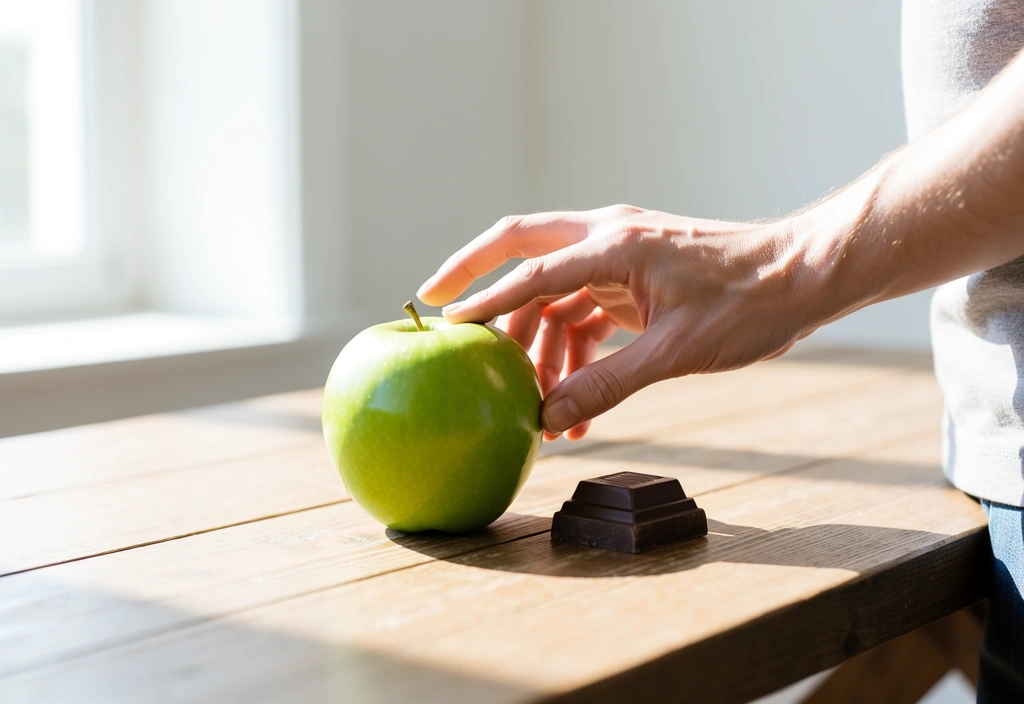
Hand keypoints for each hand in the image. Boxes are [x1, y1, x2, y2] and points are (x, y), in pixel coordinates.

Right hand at [417, 205, 817, 439]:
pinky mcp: (635, 278)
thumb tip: (549, 416)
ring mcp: (621, 256)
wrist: (805, 275)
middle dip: (477, 274)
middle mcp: (609, 239)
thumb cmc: (751, 303)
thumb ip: (608, 385)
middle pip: (522, 247)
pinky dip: (574, 350)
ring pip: (554, 292)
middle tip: (434, 300)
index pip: (531, 272)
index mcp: (615, 246)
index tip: (445, 323)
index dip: (484, 300)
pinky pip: (585, 310)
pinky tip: (574, 400)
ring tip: (537, 405)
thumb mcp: (677, 352)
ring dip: (540, 344)